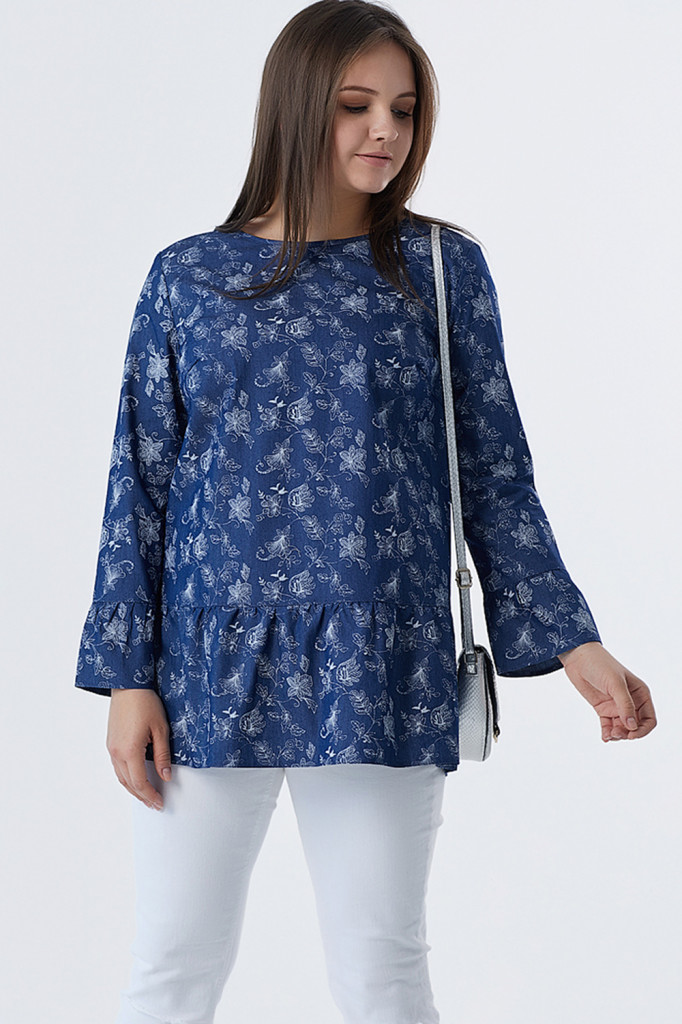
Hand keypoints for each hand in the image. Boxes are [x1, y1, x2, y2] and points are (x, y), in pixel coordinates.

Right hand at [106, 688, 172, 808]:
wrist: (128, 685)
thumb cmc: (145, 702)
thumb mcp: (160, 729)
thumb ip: (162, 755)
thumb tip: (165, 776)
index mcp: (130, 751)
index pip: (140, 782)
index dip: (150, 795)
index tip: (159, 802)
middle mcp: (117, 752)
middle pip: (128, 784)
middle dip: (142, 796)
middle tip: (154, 804)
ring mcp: (111, 748)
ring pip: (121, 777)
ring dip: (133, 789)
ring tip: (146, 796)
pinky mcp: (111, 743)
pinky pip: (117, 767)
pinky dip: (126, 777)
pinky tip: (135, 778)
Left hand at [557, 641, 656, 741]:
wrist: (578, 658)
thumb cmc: (600, 665)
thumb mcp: (615, 684)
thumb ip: (625, 704)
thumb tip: (632, 726)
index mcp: (640, 693)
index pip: (649, 719)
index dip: (643, 730)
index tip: (631, 734)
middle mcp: (630, 701)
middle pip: (635, 726)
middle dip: (628, 734)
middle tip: (616, 734)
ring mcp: (616, 706)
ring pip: (622, 728)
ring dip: (618, 735)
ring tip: (609, 735)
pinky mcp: (603, 709)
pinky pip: (608, 726)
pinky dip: (608, 733)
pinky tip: (605, 737)